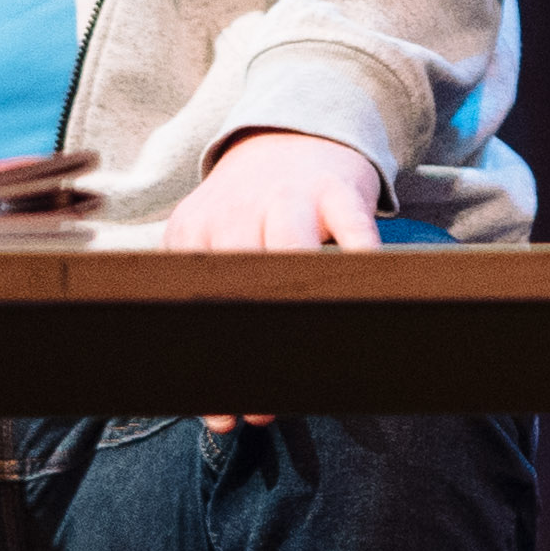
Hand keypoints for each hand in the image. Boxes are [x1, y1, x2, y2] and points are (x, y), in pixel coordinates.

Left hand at [160, 128, 382, 427]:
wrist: (294, 135)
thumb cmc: (254, 210)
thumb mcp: (214, 240)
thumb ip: (211, 300)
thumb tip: (217, 402)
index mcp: (194, 231)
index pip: (192, 304)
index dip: (207, 364)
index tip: (220, 415)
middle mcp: (235, 212)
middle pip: (237, 285)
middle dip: (248, 351)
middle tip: (262, 406)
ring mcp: (288, 197)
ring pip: (288, 249)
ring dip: (299, 312)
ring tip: (308, 367)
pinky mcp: (337, 190)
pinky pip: (351, 227)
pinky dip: (357, 260)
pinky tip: (356, 302)